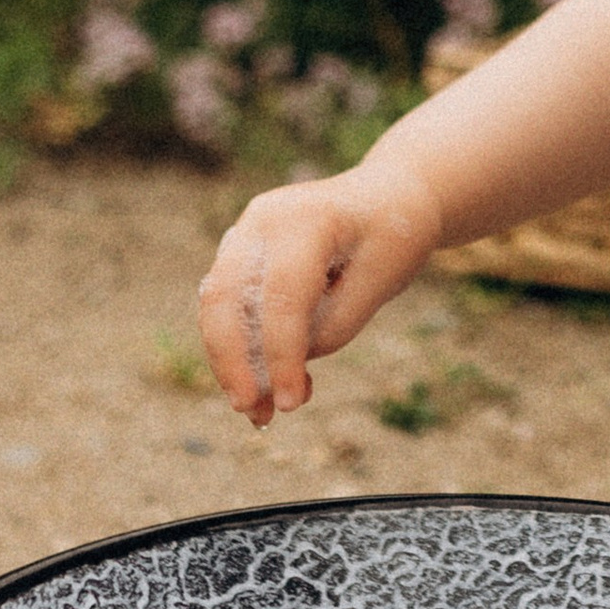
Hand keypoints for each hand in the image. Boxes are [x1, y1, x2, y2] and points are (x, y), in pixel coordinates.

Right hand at [196, 161, 444, 425]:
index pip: (283, 295)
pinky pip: (228, 306)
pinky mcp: (241, 254)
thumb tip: (287, 368)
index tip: (292, 402)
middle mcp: (263, 221)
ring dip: (231, 362)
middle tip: (253, 412)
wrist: (389, 195)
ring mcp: (245, 234)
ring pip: (215, 305)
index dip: (282, 354)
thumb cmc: (394, 234)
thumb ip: (335, 325)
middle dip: (231, 361)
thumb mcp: (383, 280)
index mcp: (307, 218)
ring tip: (262, 412)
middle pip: (224, 296)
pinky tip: (268, 384)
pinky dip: (241, 347)